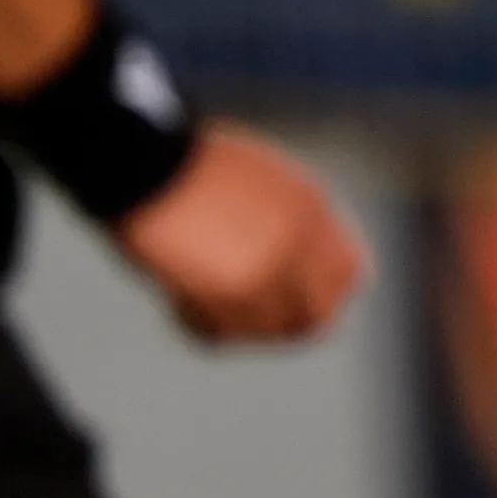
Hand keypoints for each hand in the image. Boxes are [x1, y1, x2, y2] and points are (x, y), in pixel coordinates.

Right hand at [113, 124, 365, 341]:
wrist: (147, 163)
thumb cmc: (198, 167)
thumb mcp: (268, 181)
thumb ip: (293, 223)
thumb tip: (298, 264)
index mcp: (311, 211)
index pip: (349, 272)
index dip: (326, 288)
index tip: (300, 289)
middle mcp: (296, 246)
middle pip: (316, 313)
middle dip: (290, 321)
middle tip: (255, 314)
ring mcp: (261, 273)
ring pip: (269, 330)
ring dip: (242, 326)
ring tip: (208, 302)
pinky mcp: (217, 295)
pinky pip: (220, 333)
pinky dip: (202, 327)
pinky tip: (180, 303)